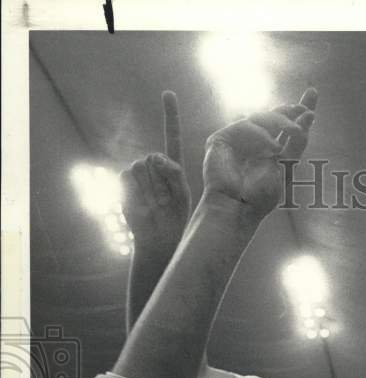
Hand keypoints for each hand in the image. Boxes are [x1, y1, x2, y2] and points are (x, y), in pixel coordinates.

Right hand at [120, 91, 190, 252]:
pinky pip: (127, 175)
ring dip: (149, 187)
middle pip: (155, 157)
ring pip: (141, 166)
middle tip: (165, 199)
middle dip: (161, 178)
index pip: (171, 136)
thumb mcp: (182, 194)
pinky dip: (135, 189)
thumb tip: (155, 156)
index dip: (170, 115)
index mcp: (173, 166)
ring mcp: (138, 172)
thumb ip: (174, 173)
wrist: (158, 237)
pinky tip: (142, 203)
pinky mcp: (124, 181)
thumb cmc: (174, 218)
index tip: (168, 93)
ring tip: (155, 203)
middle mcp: (154, 165)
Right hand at [202, 88, 316, 219]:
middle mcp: (253, 142)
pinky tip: (272, 147)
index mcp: (270, 149)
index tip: (313, 92)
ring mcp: (236, 139)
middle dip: (290, 110)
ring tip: (294, 132)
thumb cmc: (261, 196)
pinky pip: (245, 126)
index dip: (298, 109)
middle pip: (272, 115)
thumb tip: (309, 116)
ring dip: (281, 122)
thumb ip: (296, 141)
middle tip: (305, 111)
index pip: (285, 125)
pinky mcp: (221, 139)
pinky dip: (261, 135)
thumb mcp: (287, 165)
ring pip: (261, 118)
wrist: (238, 210)